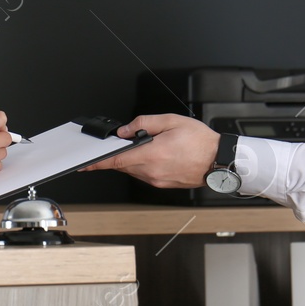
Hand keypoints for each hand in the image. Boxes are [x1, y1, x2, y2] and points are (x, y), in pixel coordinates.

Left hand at [81, 113, 218, 187]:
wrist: (218, 160)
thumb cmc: (201, 142)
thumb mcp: (172, 121)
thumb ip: (145, 124)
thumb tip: (126, 130)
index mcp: (152, 154)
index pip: (116, 160)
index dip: (97, 162)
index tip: (85, 164)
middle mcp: (152, 171)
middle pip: (123, 164)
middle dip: (119, 154)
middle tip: (127, 142)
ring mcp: (157, 180)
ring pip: (133, 170)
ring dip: (133, 159)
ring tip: (151, 146)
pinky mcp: (162, 184)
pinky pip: (144, 174)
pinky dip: (143, 165)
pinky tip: (156, 155)